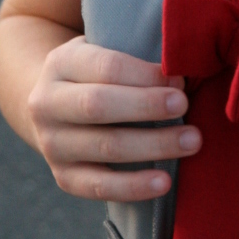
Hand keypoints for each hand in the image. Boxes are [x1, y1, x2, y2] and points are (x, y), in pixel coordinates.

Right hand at [27, 35, 201, 201]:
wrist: (54, 108)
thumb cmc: (98, 76)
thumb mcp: (104, 52)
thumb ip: (135, 59)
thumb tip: (180, 76)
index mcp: (61, 63)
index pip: (105, 67)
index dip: (145, 75)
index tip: (179, 81)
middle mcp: (47, 104)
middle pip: (98, 105)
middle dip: (146, 106)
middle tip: (184, 105)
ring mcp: (51, 144)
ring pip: (104, 147)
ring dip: (153, 145)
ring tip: (192, 141)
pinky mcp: (63, 177)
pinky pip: (99, 186)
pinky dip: (133, 186)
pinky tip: (164, 182)